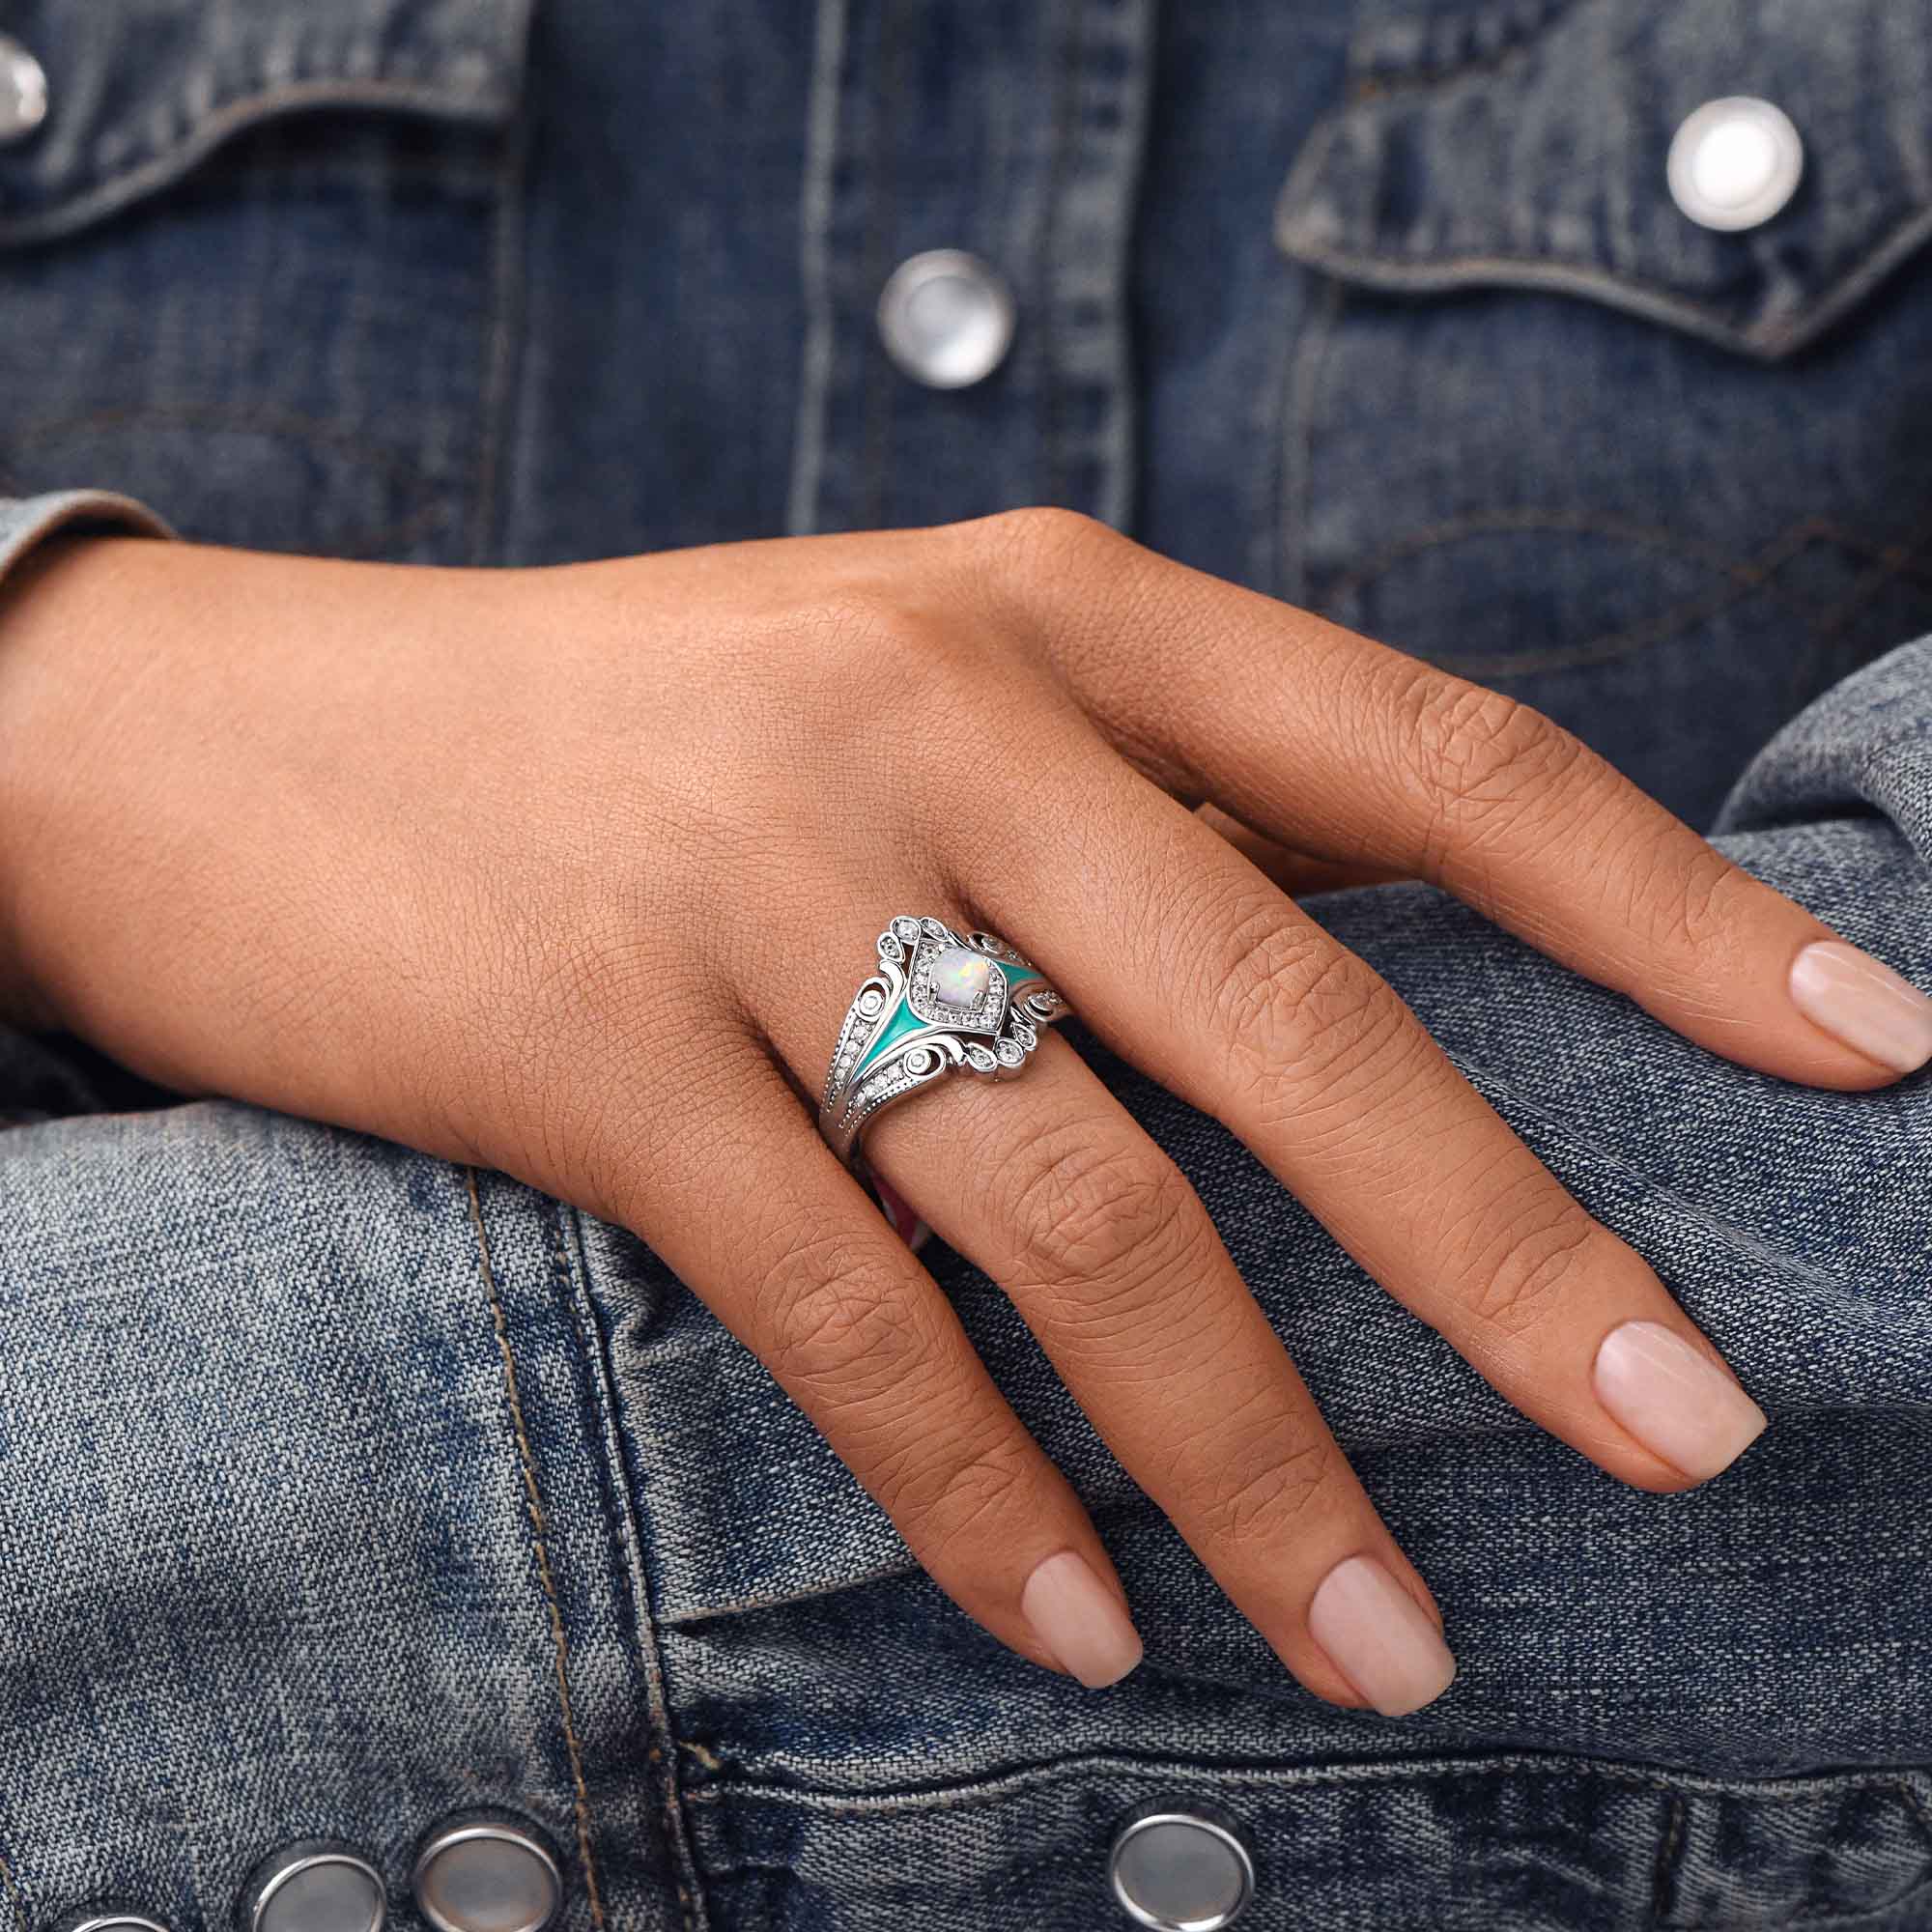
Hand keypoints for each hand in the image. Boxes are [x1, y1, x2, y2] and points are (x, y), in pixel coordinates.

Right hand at [4, 510, 1925, 1713]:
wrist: (245, 735)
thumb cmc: (626, 723)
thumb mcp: (900, 686)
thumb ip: (1126, 816)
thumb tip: (1380, 995)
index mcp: (1048, 610)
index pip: (1430, 762)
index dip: (1666, 912)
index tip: (1863, 1049)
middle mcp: (927, 719)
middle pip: (1295, 1014)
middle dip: (1509, 1251)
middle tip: (1684, 1433)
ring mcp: (756, 883)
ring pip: (1076, 1206)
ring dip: (1247, 1452)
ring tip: (1385, 1642)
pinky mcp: (593, 1046)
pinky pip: (843, 1308)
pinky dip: (975, 1483)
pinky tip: (1077, 1619)